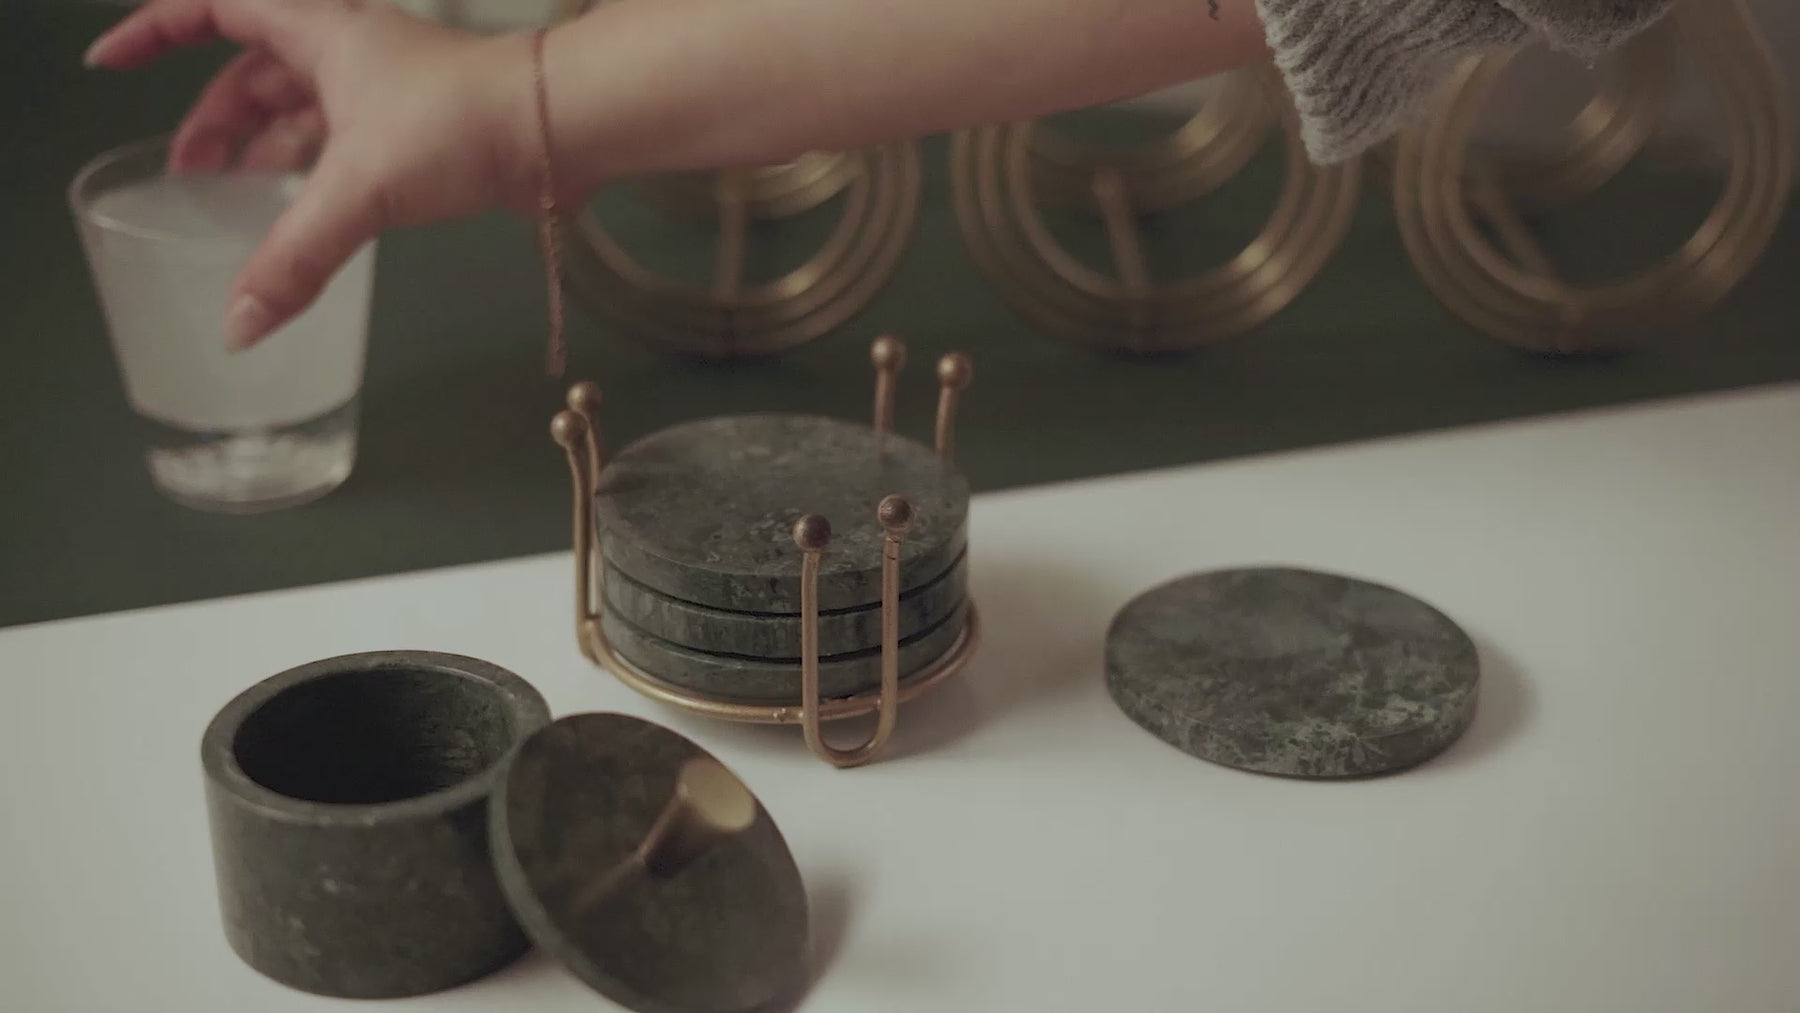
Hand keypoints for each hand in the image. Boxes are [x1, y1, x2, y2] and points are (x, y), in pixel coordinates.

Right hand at [86, 0, 541, 348]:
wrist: (563, 128)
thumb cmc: (467, 122)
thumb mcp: (363, 188)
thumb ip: (296, 257)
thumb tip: (241, 324)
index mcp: (318, 30)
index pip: (213, 8)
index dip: (155, 31)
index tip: (111, 63)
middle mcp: (347, 49)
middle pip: (254, 74)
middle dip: (214, 120)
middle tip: (190, 178)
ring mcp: (385, 88)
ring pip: (302, 111)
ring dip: (267, 151)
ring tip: (238, 204)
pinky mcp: (418, 126)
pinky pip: (345, 141)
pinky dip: (317, 172)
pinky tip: (306, 213)